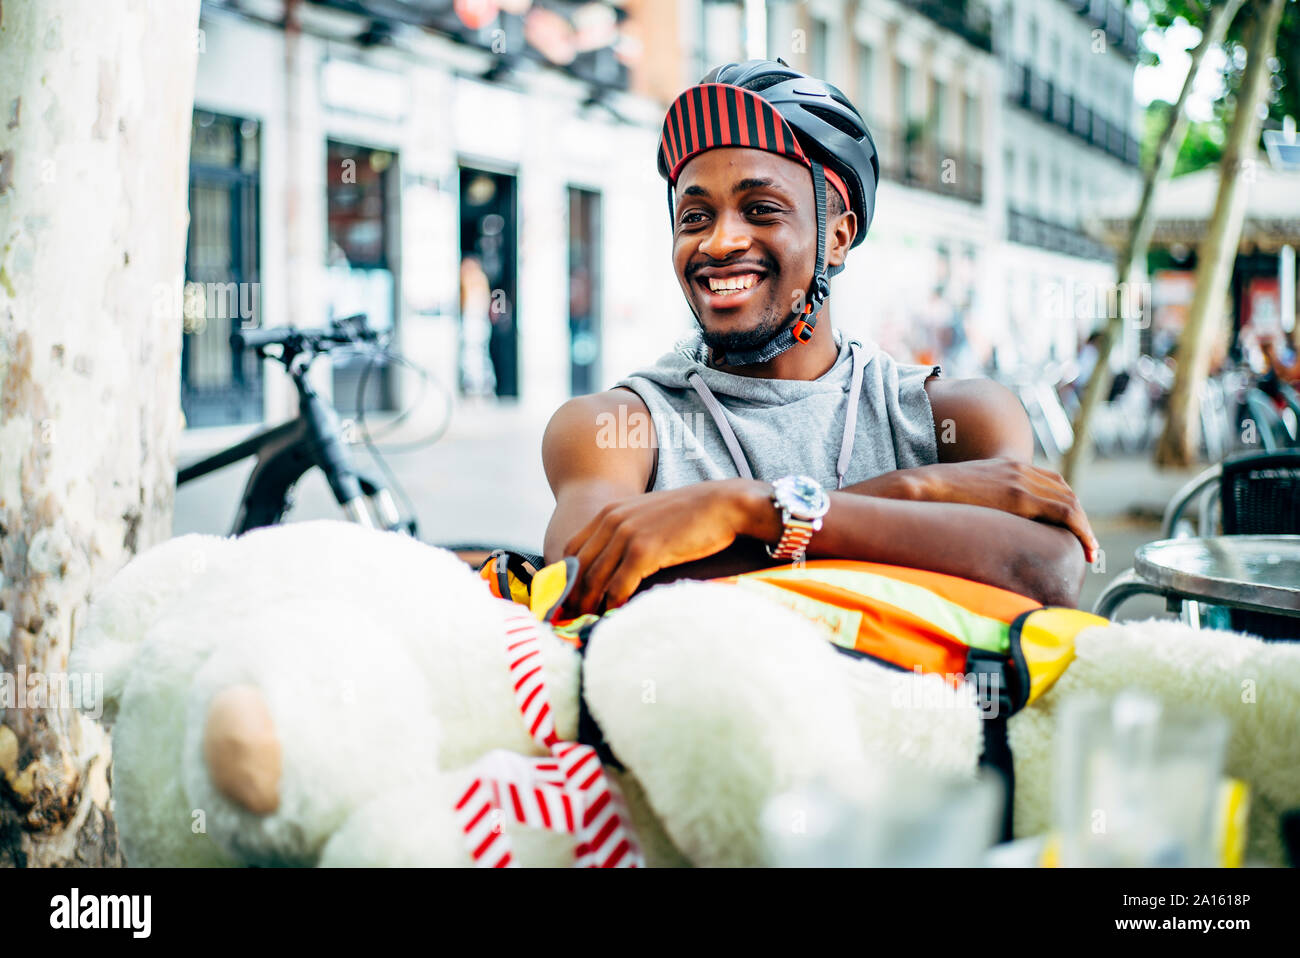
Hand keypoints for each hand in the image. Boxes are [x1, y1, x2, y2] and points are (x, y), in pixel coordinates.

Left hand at [563, 479, 772, 613]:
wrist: (722, 504)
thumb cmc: (691, 515)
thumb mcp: (649, 517)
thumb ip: (628, 533)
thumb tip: (617, 562)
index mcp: (610, 513)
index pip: (572, 550)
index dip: (567, 577)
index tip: (570, 597)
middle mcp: (612, 521)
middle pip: (579, 567)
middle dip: (574, 596)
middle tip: (575, 618)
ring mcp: (627, 535)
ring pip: (595, 580)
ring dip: (591, 605)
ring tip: (592, 623)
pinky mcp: (644, 550)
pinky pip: (618, 586)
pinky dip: (614, 604)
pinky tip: (617, 615)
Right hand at [881, 459, 1098, 562]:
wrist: (921, 487)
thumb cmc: (936, 497)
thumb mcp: (968, 493)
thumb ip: (985, 500)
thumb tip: (985, 524)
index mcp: (1009, 465)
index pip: (1052, 481)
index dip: (1067, 504)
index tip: (1071, 527)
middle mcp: (1020, 468)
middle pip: (1065, 491)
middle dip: (1080, 518)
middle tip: (1087, 544)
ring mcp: (1020, 480)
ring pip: (1070, 501)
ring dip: (1084, 527)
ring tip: (1090, 550)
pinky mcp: (1018, 496)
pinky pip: (1063, 511)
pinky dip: (1080, 529)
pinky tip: (1085, 547)